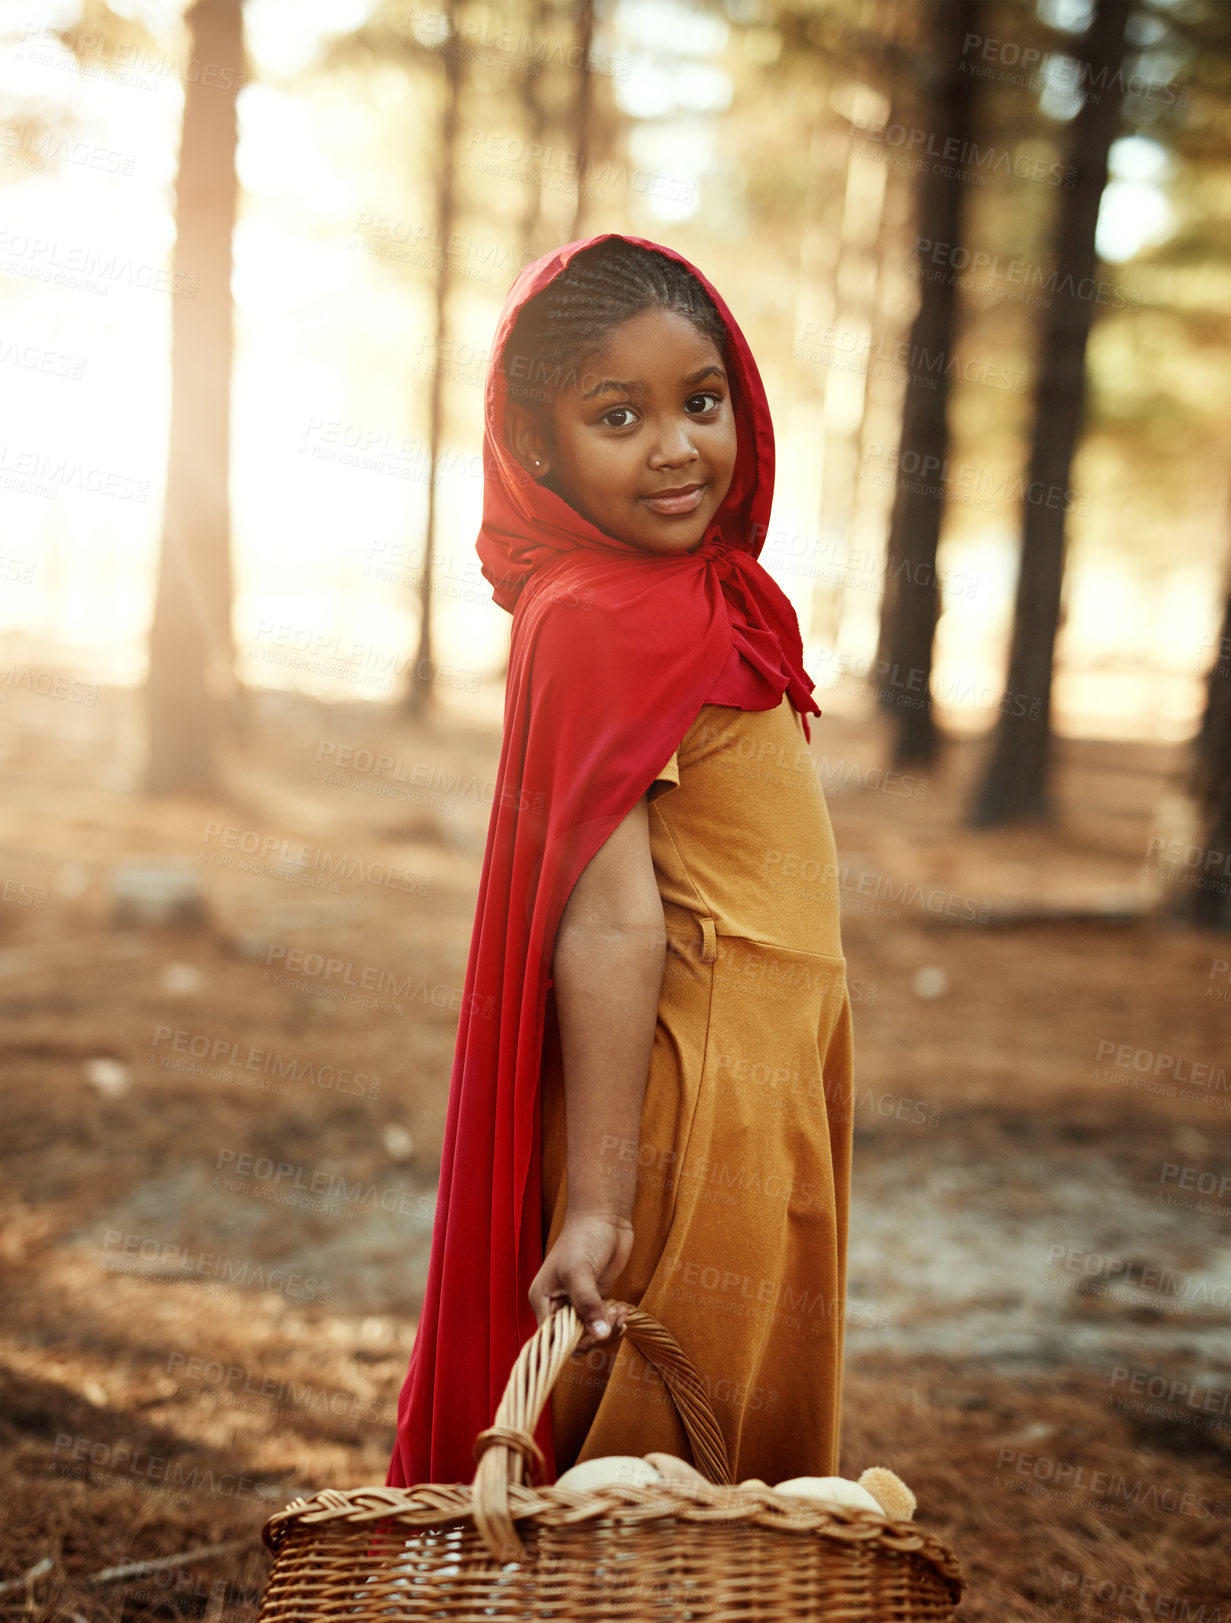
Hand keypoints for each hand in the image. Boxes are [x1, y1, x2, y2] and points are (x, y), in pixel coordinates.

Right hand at [529, 1210, 634, 1352]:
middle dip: (595, 1335)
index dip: (572, 1342)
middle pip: (573, 1340)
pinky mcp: (596, 1298)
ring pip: (590, 1334)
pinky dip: (613, 1323)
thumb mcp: (580, 1273)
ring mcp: (577, 1302)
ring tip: (620, 1315)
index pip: (552, 1338)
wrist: (604, 1216)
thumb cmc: (583, 1238)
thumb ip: (587, 1306)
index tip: (593, 1335)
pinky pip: (602, 1323)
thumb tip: (599, 1336)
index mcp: (542, 1300)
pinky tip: (623, 1314)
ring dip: (607, 1330)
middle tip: (611, 1319)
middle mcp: (557, 1305)